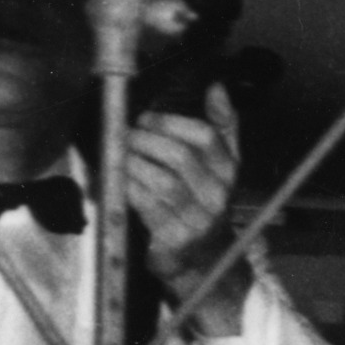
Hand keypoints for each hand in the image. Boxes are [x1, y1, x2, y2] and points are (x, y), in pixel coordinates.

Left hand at [125, 100, 252, 332]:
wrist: (204, 259)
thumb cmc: (203, 200)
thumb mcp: (221, 164)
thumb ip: (221, 125)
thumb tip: (216, 86)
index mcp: (229, 170)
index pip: (206, 136)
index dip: (170, 122)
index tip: (144, 118)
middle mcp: (218, 194)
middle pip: (179, 156)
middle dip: (144, 140)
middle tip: (122, 134)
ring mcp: (198, 218)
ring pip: (161, 180)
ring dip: (131, 162)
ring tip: (115, 152)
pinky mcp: (175, 237)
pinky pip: (145, 204)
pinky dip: (126, 186)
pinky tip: (115, 177)